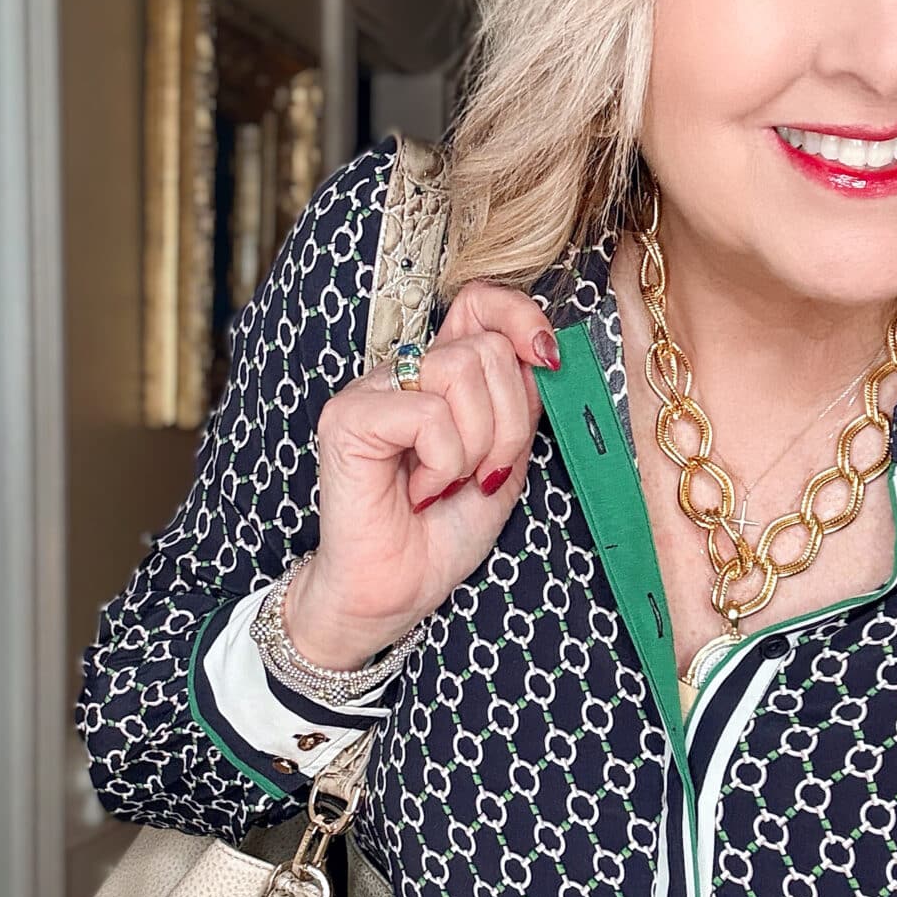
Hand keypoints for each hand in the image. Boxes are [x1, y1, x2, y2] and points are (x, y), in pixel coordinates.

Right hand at [283, 282, 561, 668]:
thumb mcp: (504, 463)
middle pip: (486, 349)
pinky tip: (419, 491)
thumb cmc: (440, 535)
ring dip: (478, 445)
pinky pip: (429, 414)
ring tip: (449, 483)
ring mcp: (372, 391)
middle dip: (510, 422)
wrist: (392, 594)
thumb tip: (547, 356)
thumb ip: (523, 408)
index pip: (481, 302)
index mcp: (439, 376)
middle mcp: (403, 372)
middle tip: (484, 473)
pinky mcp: (348, 419)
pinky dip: (443, 461)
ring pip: (462, 372)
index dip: (521, 317)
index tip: (548, 359)